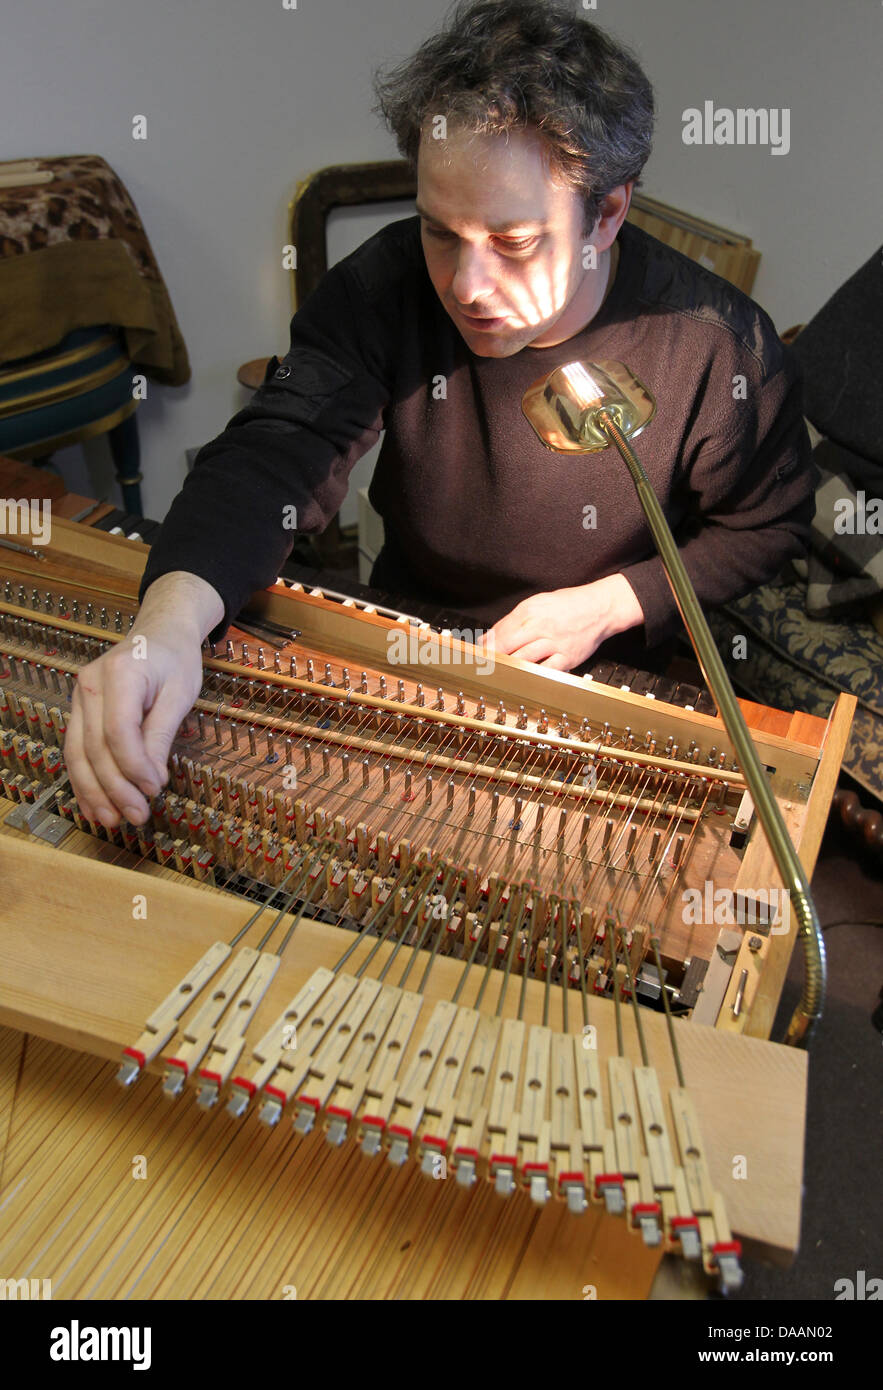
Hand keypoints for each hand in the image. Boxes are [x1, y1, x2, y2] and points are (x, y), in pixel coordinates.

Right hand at [65, 571, 222, 827]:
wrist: (160, 632)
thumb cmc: (175, 660)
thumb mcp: (180, 694)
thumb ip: (162, 735)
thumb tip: (150, 780)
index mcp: (119, 674)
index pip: (118, 731)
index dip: (134, 767)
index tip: (155, 789)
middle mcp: (90, 685)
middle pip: (95, 747)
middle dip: (116, 788)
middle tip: (138, 816)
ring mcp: (79, 698)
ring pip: (78, 754)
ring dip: (94, 792)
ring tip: (113, 821)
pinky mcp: (79, 711)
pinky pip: (77, 750)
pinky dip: (86, 781)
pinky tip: (96, 805)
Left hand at [490, 575, 643, 670]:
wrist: (601, 607)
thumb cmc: (568, 605)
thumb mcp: (536, 604)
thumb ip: (511, 622)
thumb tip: (488, 638)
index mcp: (530, 611)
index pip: (500, 632)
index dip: (486, 647)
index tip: (477, 657)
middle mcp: (541, 626)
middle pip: (508, 646)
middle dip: (493, 659)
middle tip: (483, 669)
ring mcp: (555, 643)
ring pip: (524, 659)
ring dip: (509, 668)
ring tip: (500, 675)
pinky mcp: (568, 657)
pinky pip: (547, 671)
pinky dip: (533, 675)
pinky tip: (525, 678)